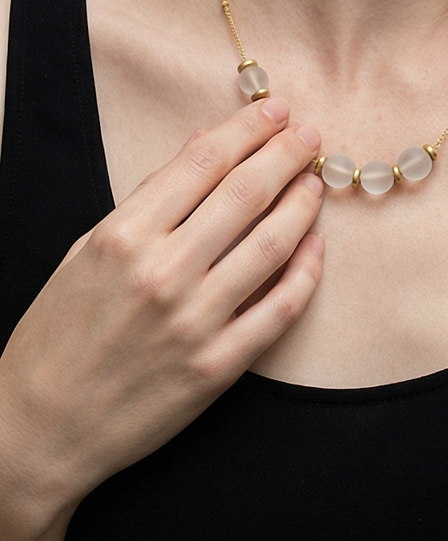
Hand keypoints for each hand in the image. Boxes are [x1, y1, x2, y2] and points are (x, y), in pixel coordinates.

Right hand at [0, 100, 323, 529]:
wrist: (38, 430)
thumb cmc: (57, 337)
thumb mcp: (85, 254)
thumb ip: (148, 200)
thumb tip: (203, 145)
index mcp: (122, 237)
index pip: (203, 162)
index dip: (248, 128)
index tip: (276, 110)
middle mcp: (162, 273)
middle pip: (245, 193)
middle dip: (285, 154)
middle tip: (309, 135)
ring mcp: (193, 322)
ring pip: (272, 244)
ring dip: (302, 205)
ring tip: (315, 182)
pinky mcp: (217, 368)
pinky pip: (280, 309)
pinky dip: (307, 272)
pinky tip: (317, 246)